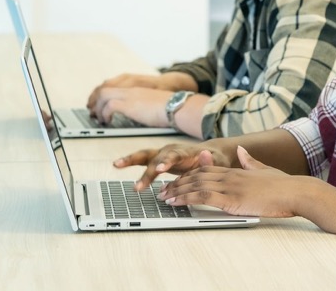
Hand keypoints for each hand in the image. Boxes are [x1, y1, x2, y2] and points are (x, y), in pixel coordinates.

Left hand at [86, 71, 195, 109]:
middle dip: (94, 100)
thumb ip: (142, 105)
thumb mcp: (151, 104)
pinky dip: (104, 114)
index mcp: (136, 88)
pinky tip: (108, 122)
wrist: (177, 107)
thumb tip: (139, 113)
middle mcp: (131, 89)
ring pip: (103, 95)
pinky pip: (109, 106)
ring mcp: (130, 95)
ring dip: (97, 108)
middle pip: (103, 87)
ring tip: (99, 119)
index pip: (111, 85)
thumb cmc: (169, 108)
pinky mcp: (130, 104)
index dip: (100, 94)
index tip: (96, 104)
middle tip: (92, 112)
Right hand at [114, 142, 230, 189]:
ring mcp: (164, 153)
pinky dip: (130, 161)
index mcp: (187, 152)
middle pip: (158, 157)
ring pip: (146, 155)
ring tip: (117, 164)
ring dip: (132, 160)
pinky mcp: (158, 158)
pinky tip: (117, 164)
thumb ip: (211, 160)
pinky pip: (142, 159)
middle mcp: (173, 150)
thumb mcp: (218, 161)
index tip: (161, 168)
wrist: (211, 154)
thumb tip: (204, 154)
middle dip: (148, 171)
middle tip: (139, 185)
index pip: (176, 155)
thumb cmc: (214, 160)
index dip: (168, 161)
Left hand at [158, 146, 304, 217]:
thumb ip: (250, 161)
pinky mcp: (232, 199)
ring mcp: (231, 186)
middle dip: (179, 183)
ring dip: (178, 191)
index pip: (207, 169)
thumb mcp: (264, 169)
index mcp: (237, 170)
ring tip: (164, 197)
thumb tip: (240, 150)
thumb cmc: (284, 185)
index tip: (178, 180)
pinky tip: (176, 202)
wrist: (295, 191)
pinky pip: (203, 197)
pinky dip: (186, 199)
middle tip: (164, 190)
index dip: (190, 174)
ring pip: (196, 186)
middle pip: (198, 176)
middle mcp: (231, 175)